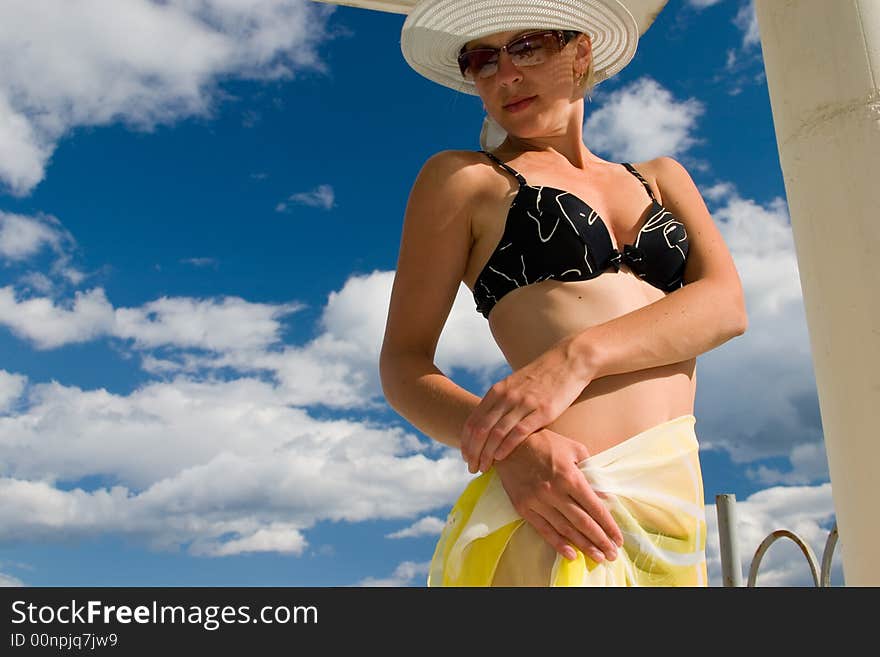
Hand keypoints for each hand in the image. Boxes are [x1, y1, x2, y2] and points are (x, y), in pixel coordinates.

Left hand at [461, 334, 593, 473]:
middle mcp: (506, 397)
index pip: (472, 421)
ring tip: (483, 468)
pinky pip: (518, 432)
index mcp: (497, 391)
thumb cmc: (541, 377)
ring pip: (496, 434)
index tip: (464, 456)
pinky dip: (506, 447)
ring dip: (487, 454)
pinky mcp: (542, 411)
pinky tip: (500, 458)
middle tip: (471, 467)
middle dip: (473, 452)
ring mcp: (523, 404)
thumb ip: (500, 402)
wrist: (567, 361)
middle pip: (480, 430)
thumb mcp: (514, 385)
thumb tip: (488, 424)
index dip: (465, 442)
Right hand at [493, 427, 623, 562]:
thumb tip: (603, 496)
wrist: (508, 443)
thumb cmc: (545, 443)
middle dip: (600, 540)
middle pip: (583, 522)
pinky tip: (571, 555)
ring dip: (583, 545)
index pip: (595, 507)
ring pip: (565, 529)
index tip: (618, 538)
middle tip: (612, 555)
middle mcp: (554, 491)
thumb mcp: (574, 449)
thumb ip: (590, 471)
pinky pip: (543, 529)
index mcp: (570, 476)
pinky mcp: (523, 507)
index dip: (608, 525)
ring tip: (597, 558)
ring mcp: (537, 501)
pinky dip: (558, 544)